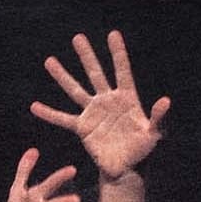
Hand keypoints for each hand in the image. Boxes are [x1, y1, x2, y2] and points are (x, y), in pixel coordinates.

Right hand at [31, 30, 169, 182]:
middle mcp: (107, 101)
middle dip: (86, 56)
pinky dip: (48, 113)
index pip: (122, 70)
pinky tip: (34, 106)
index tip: (112, 34)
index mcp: (127, 98)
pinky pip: (62, 119)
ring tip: (50, 61)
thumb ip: (157, 117)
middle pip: (95, 73)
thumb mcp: (153, 133)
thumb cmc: (142, 149)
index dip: (117, 53)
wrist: (124, 167)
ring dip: (62, 76)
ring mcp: (93, 113)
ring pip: (75, 90)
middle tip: (77, 38)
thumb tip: (165, 101)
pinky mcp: (82, 128)